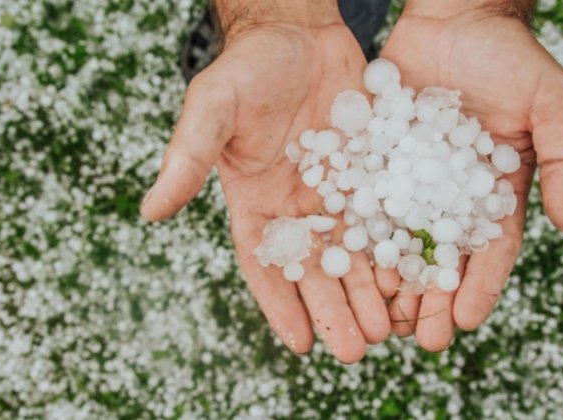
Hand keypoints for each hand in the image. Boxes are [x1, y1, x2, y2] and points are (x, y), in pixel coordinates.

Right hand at [140, 1, 390, 362]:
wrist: (296, 31)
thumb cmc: (247, 68)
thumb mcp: (212, 110)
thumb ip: (186, 159)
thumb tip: (149, 211)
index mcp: (254, 201)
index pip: (265, 263)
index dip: (280, 304)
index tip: (300, 344)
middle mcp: (294, 204)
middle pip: (315, 268)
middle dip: (334, 310)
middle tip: (356, 350)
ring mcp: (334, 190)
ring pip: (353, 251)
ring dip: (369, 291)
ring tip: (389, 329)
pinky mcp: (367, 172)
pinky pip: (383, 216)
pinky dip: (395, 248)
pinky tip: (413, 276)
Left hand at [380, 0, 562, 350]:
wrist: (454, 19)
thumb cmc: (510, 57)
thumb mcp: (550, 103)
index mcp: (495, 191)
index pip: (490, 250)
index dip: (479, 286)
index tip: (462, 322)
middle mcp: (450, 194)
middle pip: (442, 257)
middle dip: (431, 299)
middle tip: (418, 339)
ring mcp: (411, 180)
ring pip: (400, 240)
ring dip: (392, 281)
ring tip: (381, 317)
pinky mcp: (378, 161)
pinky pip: (367, 203)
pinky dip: (360, 236)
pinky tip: (349, 265)